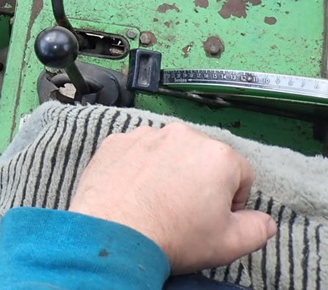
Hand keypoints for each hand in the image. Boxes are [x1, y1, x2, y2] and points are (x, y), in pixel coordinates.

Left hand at [67, 122, 276, 274]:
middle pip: (202, 158)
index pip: (240, 173)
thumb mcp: (228, 243)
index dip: (232, 200)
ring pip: (168, 152)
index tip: (216, 217)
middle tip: (185, 212)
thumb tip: (264, 222)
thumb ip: (257, 229)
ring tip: (156, 202)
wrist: (113, 232)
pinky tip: (133, 192)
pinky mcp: (116, 141)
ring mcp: (145, 135)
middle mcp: (182, 135)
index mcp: (217, 156)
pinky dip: (137, 168)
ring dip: (168, 171)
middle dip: (199, 181)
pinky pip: (136, 152)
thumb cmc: (172, 235)